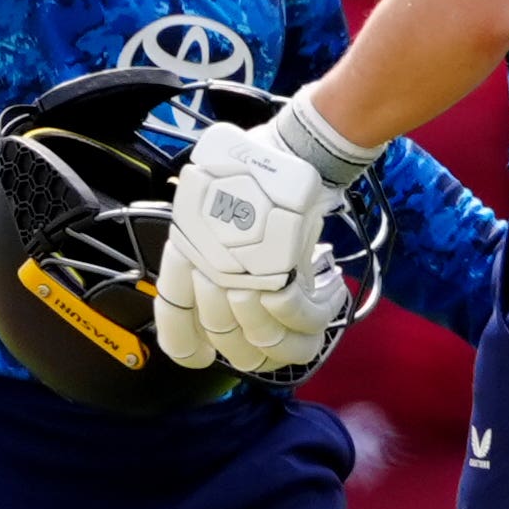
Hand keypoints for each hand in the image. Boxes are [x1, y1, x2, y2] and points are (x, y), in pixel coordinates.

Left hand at [155, 122, 348, 373]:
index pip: (175, 325)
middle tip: (277, 316)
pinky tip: (332, 290)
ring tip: (306, 306)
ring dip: (291, 332)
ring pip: (265, 343)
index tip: (206, 357)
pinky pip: (303, 322)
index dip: (190, 351)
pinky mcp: (284, 275)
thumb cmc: (254, 173)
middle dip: (256, 339)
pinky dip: (321, 312)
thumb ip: (209, 251)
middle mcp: (210, 271)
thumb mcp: (214, 208)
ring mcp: (246, 277)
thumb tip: (232, 296)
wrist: (288, 151)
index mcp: (187, 254)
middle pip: (227, 342)